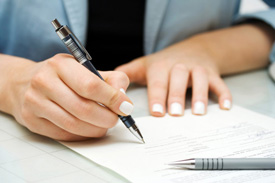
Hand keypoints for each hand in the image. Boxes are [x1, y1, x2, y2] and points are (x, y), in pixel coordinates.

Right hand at [6, 54, 132, 140]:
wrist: (22, 82)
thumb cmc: (60, 75)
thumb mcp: (84, 68)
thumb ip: (110, 79)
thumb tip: (123, 99)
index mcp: (61, 65)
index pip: (91, 85)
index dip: (112, 99)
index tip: (126, 107)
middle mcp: (44, 82)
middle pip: (83, 109)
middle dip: (107, 118)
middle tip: (116, 119)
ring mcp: (34, 103)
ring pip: (73, 125)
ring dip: (96, 129)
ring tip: (104, 125)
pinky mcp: (31, 121)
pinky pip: (63, 134)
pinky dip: (82, 135)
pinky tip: (88, 129)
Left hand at [115, 36, 231, 116]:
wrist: (192, 49)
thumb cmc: (164, 62)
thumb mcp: (145, 64)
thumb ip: (127, 73)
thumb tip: (110, 85)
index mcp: (161, 66)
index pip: (158, 81)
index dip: (157, 97)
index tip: (157, 113)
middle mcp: (180, 66)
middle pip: (179, 79)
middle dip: (177, 96)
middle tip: (175, 114)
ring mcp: (198, 68)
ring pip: (200, 80)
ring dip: (201, 95)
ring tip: (199, 113)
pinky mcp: (212, 73)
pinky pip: (220, 82)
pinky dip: (224, 94)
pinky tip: (225, 107)